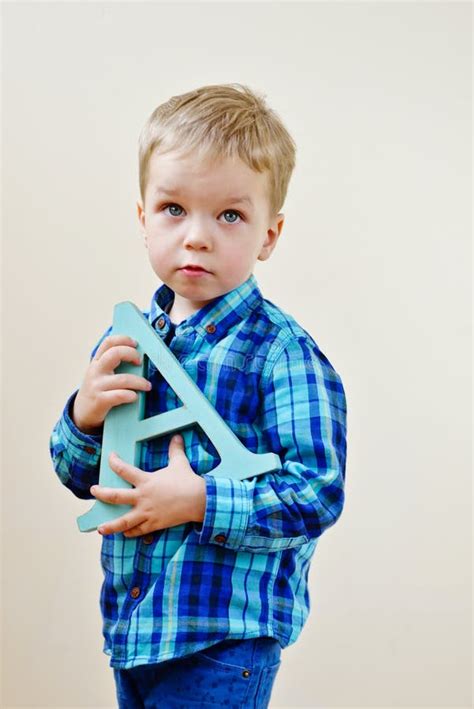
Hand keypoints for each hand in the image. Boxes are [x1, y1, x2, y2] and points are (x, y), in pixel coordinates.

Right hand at [72, 335, 151, 433]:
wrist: (82, 414)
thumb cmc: (97, 391)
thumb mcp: (100, 374)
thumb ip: (112, 364)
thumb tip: (138, 355)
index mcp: (96, 362)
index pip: (109, 342)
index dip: (124, 339)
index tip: (135, 344)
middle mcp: (95, 371)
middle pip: (115, 354)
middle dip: (131, 354)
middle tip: (140, 362)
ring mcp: (97, 386)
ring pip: (123, 379)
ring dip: (139, 382)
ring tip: (147, 386)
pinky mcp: (100, 400)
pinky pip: (120, 395)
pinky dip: (131, 395)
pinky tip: (135, 396)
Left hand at [90, 434, 205, 535]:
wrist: (198, 500)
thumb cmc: (187, 481)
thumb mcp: (179, 463)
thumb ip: (175, 450)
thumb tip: (177, 436)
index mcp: (146, 481)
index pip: (123, 470)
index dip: (114, 462)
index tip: (110, 457)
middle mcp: (142, 497)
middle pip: (115, 497)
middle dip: (101, 494)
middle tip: (93, 491)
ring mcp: (147, 513)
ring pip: (124, 521)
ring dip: (111, 526)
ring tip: (101, 529)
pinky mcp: (154, 524)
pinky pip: (139, 530)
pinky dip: (131, 532)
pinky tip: (125, 533)